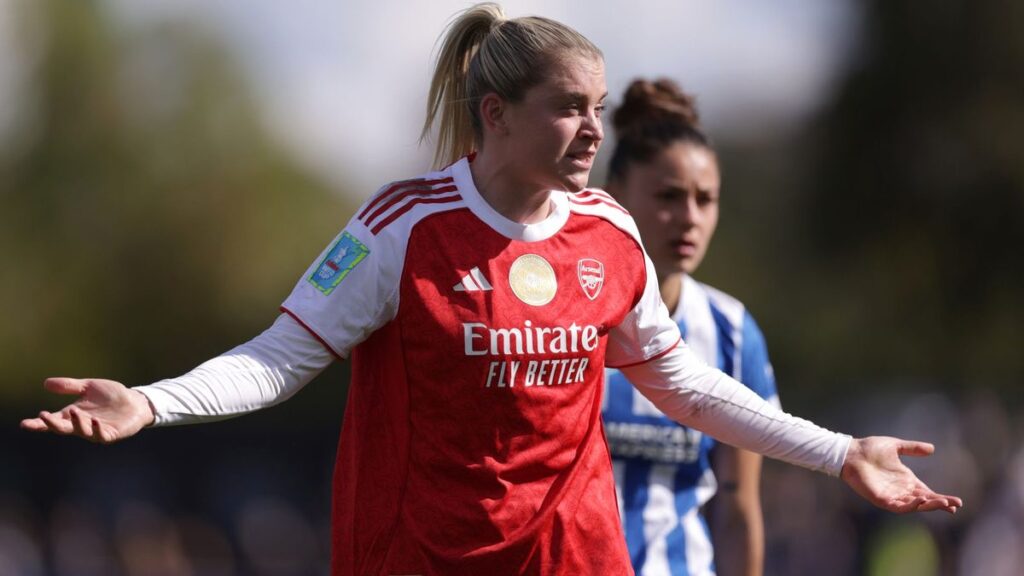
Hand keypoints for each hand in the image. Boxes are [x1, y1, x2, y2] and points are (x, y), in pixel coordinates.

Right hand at [20, 378, 154, 443]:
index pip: (53, 421)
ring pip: (82, 431)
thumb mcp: (88, 387)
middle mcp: (82, 425)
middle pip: (63, 428)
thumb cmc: (111, 395)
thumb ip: (69, 386)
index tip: (25, 423)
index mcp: (74, 415)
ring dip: (77, 423)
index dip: (39, 423)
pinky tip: (94, 421)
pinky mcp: (111, 434)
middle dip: (52, 424)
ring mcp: (96, 431)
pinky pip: (101, 435)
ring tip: (74, 411)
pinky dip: (96, 429)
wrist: (135, 400)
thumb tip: (45, 383)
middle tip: (43, 417)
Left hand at [841, 436, 961, 513]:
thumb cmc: (870, 449)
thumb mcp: (896, 446)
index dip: (941, 498)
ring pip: (914, 506)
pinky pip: (898, 506)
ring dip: (929, 506)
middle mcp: (901, 490)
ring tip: (943, 503)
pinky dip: (910, 506)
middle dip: (940, 504)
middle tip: (955, 506)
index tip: (957, 502)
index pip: (927, 492)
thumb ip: (912, 448)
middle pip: (925, 501)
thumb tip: (932, 448)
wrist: (851, 452)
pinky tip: (920, 501)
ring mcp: (891, 495)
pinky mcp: (881, 499)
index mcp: (906, 480)